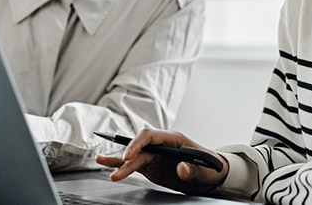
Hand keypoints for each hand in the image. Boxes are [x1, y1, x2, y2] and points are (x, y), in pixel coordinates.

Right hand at [95, 128, 227, 195]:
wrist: (210, 176)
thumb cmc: (210, 168)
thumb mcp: (206, 171)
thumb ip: (193, 170)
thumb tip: (181, 168)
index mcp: (174, 139)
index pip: (151, 135)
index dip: (138, 143)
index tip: (130, 154)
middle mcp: (161, 145)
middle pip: (139, 147)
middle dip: (128, 155)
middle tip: (121, 165)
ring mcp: (154, 155)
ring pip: (133, 157)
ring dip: (118, 161)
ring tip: (101, 161)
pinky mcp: (151, 166)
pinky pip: (133, 165)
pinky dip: (120, 166)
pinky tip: (108, 167)